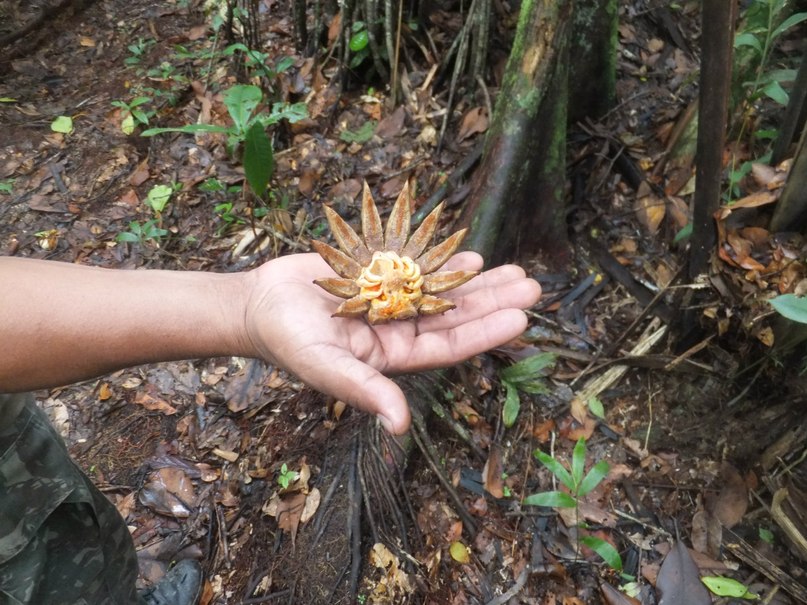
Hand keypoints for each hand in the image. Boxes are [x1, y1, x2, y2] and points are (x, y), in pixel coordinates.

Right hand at [244, 251, 540, 433]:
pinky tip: (471, 255)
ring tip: (516, 270)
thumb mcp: (327, 368)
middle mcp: (400, 329)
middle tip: (533, 287)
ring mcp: (392, 300)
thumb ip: (365, 391)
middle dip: (493, 302)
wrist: (260, 304)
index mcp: (393, 356)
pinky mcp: (380, 274)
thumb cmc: (289, 341)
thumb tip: (400, 428)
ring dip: (479, 281)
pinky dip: (443, 260)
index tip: (520, 318)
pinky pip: (419, 266)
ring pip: (444, 290)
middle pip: (456, 316)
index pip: (449, 346)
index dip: (484, 333)